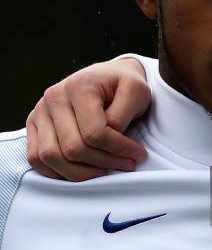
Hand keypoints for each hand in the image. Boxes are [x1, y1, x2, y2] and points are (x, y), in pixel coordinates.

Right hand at [26, 58, 150, 180]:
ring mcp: (41, 111)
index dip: (119, 149)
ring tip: (105, 170)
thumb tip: (109, 137)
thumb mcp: (136, 91)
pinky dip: (57, 172)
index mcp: (79, 86)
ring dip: (81, 173)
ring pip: (51, 157)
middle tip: (127, 164)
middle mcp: (54, 97)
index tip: (139, 154)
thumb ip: (122, 114)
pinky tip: (83, 171)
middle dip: (104, 163)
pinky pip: (36, 158)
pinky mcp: (34, 124)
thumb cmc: (123, 85)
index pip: (94, 133)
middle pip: (73, 149)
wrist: (108, 76)